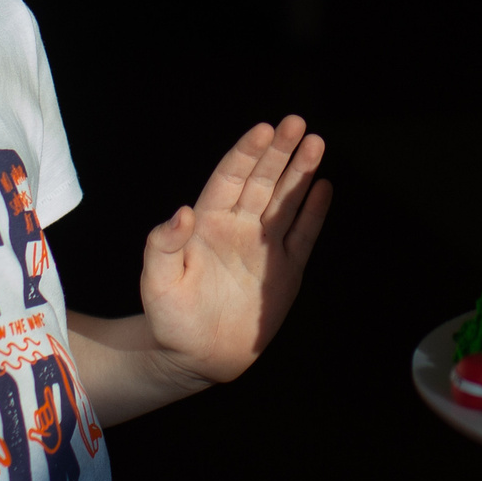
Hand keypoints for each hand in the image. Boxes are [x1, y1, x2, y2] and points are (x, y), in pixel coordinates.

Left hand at [137, 116, 332, 386]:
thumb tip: (181, 212)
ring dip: (301, 173)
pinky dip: (315, 213)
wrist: (197, 356)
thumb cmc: (171, 319)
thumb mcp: (157, 283)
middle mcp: (239, 228)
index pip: (230, 178)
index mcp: (207, 224)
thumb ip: (163, 246)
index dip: (247, 153)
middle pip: (262, 181)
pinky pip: (303, 236)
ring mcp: (264, 248)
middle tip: (296, 123)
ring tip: (315, 143)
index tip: (264, 129)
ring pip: (286, 201)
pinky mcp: (285, 272)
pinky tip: (324, 188)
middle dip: (279, 151)